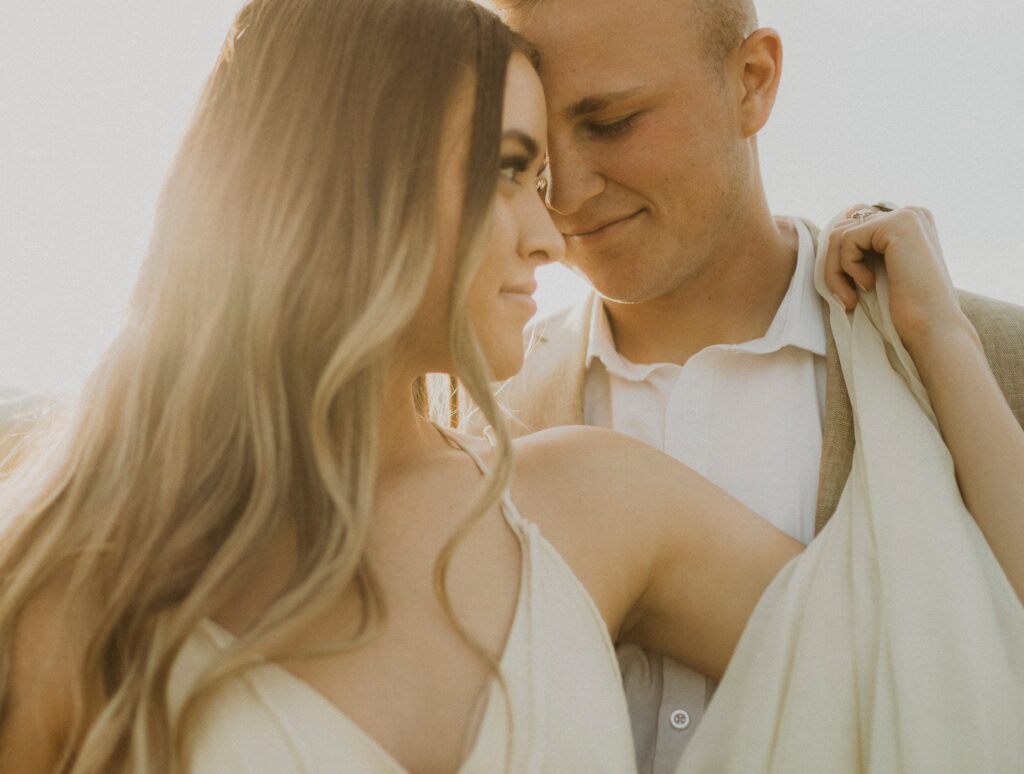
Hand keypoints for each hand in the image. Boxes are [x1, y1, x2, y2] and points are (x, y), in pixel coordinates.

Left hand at [822, 204, 969, 354]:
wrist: (934, 328)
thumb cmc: (907, 310)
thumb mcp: (882, 272)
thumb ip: (866, 249)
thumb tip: (830, 235)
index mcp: (909, 224)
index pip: (854, 225)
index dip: (841, 258)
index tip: (847, 290)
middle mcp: (910, 214)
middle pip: (844, 226)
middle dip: (834, 265)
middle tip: (845, 297)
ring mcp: (906, 216)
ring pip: (840, 233)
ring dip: (835, 270)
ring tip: (851, 297)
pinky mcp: (896, 224)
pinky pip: (847, 239)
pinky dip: (847, 267)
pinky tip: (868, 286)